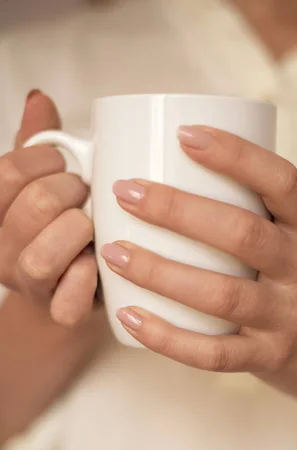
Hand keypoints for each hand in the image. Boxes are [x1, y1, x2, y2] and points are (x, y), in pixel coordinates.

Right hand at [0, 90, 97, 325]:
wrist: (70, 292)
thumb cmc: (60, 231)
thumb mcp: (43, 185)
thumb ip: (37, 146)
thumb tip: (38, 99)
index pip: (5, 176)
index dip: (43, 161)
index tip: (65, 163)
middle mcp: (3, 251)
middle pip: (32, 207)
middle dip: (69, 191)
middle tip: (85, 193)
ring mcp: (30, 284)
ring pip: (41, 256)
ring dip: (77, 231)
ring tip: (92, 225)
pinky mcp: (60, 311)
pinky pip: (67, 301)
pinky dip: (85, 279)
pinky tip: (94, 262)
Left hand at [101, 125, 296, 405]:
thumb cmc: (291, 281)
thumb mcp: (290, 239)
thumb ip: (249, 210)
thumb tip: (167, 168)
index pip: (282, 181)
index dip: (236, 155)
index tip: (182, 134)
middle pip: (243, 234)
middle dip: (178, 210)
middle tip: (126, 193)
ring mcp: (288, 317)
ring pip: (223, 294)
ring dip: (161, 272)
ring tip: (114, 253)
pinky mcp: (268, 357)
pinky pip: (214, 353)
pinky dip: (167, 336)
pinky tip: (129, 316)